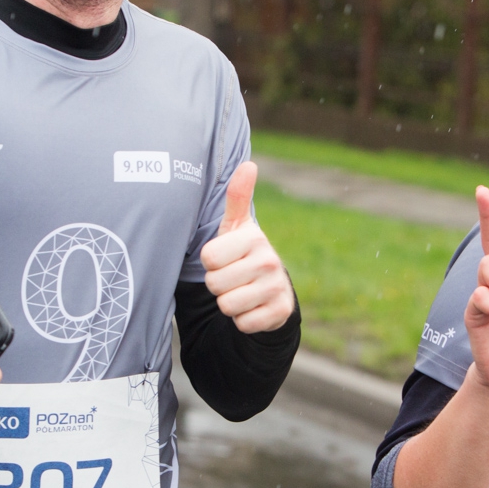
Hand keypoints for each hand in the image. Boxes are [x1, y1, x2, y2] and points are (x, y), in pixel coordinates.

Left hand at [200, 161, 294, 332]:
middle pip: (215, 284)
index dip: (211, 262)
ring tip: (241, 290)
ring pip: (227, 306)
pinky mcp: (280, 311)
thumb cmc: (244, 253)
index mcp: (253, 237)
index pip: (208, 257)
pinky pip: (243, 324)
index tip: (225, 258)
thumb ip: (238, 197)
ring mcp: (276, 287)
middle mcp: (269, 260)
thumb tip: (249, 164)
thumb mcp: (237, 226)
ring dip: (228, 303)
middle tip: (233, 276)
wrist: (272, 288)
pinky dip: (243, 320)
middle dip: (218, 285)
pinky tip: (253, 306)